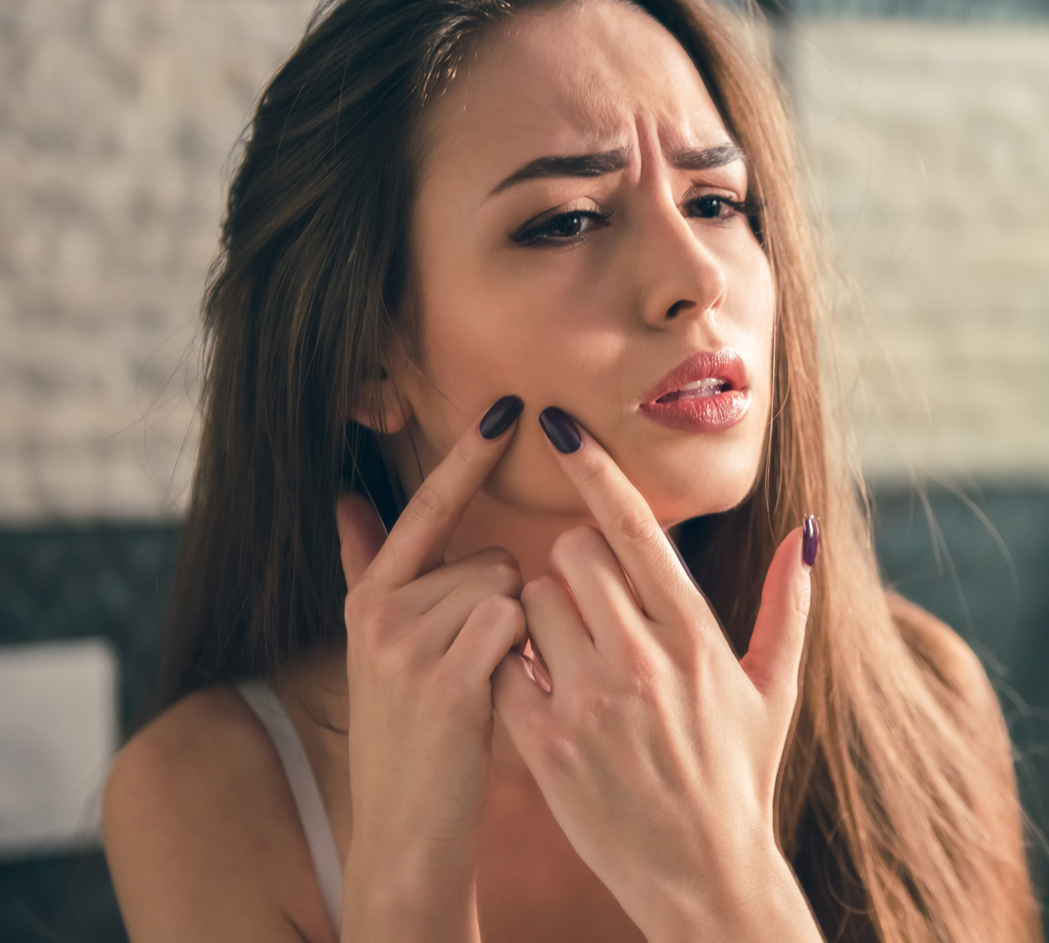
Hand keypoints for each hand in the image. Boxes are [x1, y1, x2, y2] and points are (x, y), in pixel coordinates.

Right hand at [339, 396, 528, 941]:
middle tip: (477, 665)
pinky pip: (512, 622)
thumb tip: (342, 499)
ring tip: (483, 684)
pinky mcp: (444, 678)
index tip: (505, 406)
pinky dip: (521, 653)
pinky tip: (496, 694)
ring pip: (508, 588)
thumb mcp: (377, 647)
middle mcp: (380, 612)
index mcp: (370, 598)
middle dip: (506, 600)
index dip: (466, 458)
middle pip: (492, 556)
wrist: (406, 828)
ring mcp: (408, 644)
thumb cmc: (413, 733)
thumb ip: (368, 568)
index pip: (425, 509)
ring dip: (516, 630)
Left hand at [490, 408, 821, 942]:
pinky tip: (540, 684)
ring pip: (531, 600)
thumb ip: (786, 604)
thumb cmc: (740, 777)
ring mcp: (590, 699)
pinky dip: (513, 662)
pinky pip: (503, 662)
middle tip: (587, 597)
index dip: (594, 470)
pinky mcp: (546, 742)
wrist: (703, 875)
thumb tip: (806, 530)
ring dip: (541, 612)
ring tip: (567, 650)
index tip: (558, 427)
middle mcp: (641, 657)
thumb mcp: (775, 690)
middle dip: (572, 560)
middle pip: (571, 551)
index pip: (635, 528)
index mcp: (695, 634)